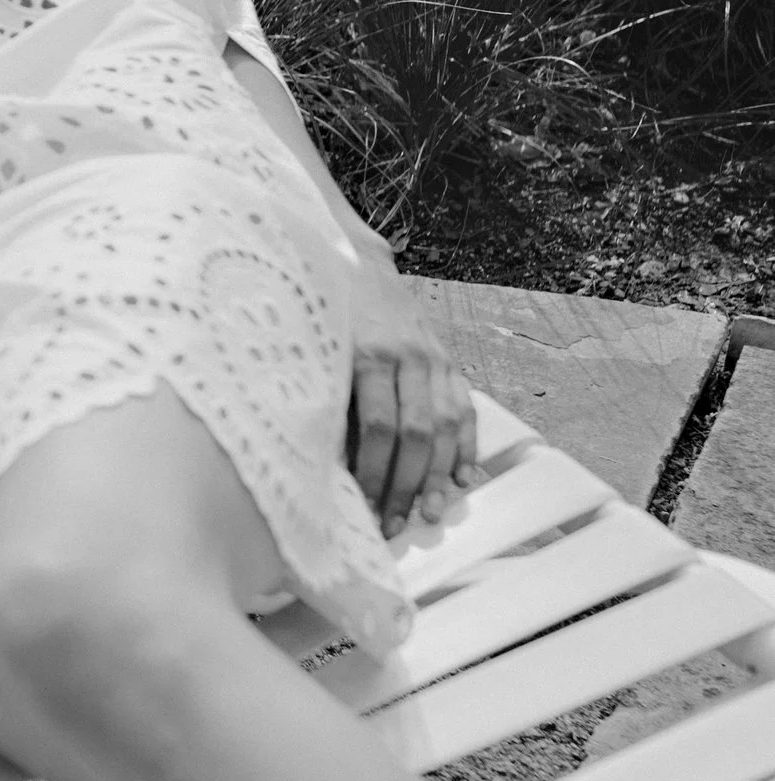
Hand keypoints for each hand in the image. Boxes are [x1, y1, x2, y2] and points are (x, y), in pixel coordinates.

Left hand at [344, 243, 482, 539]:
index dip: (375, 471)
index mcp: (367, 353)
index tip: (365, 506)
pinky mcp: (446, 356)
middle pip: (416, 433)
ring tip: (429, 513)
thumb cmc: (321, 309)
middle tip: (395, 524)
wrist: (352, 256)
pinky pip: (464, 406)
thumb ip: (323, 392)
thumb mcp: (313, 345)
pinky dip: (467, 445)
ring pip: (446, 425)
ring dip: (438, 475)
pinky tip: (463, 478)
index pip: (378, 427)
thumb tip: (322, 455)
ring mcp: (431, 355)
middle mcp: (407, 355)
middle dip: (406, 485)